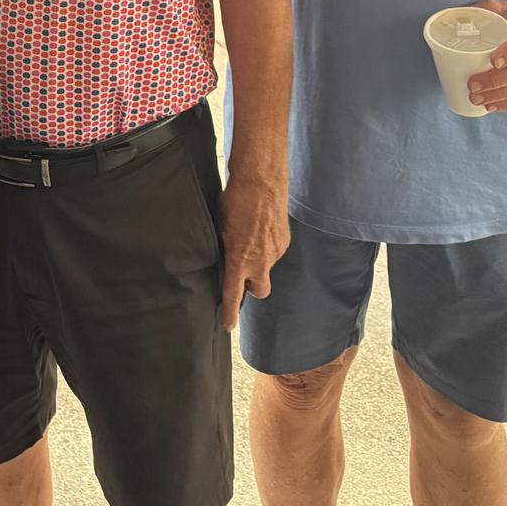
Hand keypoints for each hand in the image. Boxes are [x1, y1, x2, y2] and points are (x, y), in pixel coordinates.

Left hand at [217, 172, 290, 330]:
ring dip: (259, 259)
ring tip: (250, 235)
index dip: (230, 312)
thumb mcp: (221, 227)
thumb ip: (225, 247)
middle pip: (261, 291)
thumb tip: (225, 254)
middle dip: (253, 288)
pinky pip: (275, 250)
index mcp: (240, 259)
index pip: (234, 294)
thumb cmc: (235, 200)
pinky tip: (260, 227)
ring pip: (267, 267)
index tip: (228, 325)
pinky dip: (267, 245)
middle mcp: (261, 261)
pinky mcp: (285, 240)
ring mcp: (276, 251)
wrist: (261, 180)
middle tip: (243, 274)